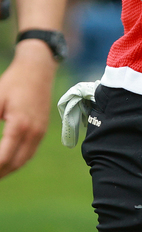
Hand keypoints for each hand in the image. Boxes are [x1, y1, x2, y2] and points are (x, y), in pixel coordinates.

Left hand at [0, 40, 55, 177]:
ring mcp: (40, 130)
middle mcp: (33, 131)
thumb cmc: (14, 81)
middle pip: (14, 164)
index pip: (3, 158)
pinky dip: (18, 160)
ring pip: (24, 160)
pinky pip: (30, 151)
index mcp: (20, 125)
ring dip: (8, 169)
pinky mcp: (43, 127)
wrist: (38, 67)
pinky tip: (8, 160)